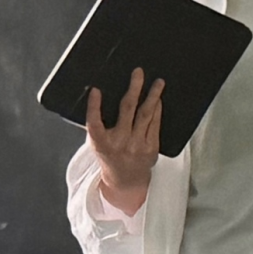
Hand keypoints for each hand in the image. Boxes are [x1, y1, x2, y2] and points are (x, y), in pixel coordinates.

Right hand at [85, 67, 162, 213]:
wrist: (125, 180)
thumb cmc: (109, 156)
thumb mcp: (97, 143)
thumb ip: (99, 125)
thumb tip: (100, 97)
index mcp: (100, 142)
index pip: (94, 122)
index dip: (94, 106)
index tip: (96, 90)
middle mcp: (119, 142)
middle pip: (126, 111)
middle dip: (133, 89)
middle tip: (138, 73)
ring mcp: (137, 145)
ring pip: (145, 115)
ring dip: (153, 96)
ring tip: (158, 82)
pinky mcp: (151, 147)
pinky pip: (156, 124)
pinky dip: (157, 110)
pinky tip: (158, 99)